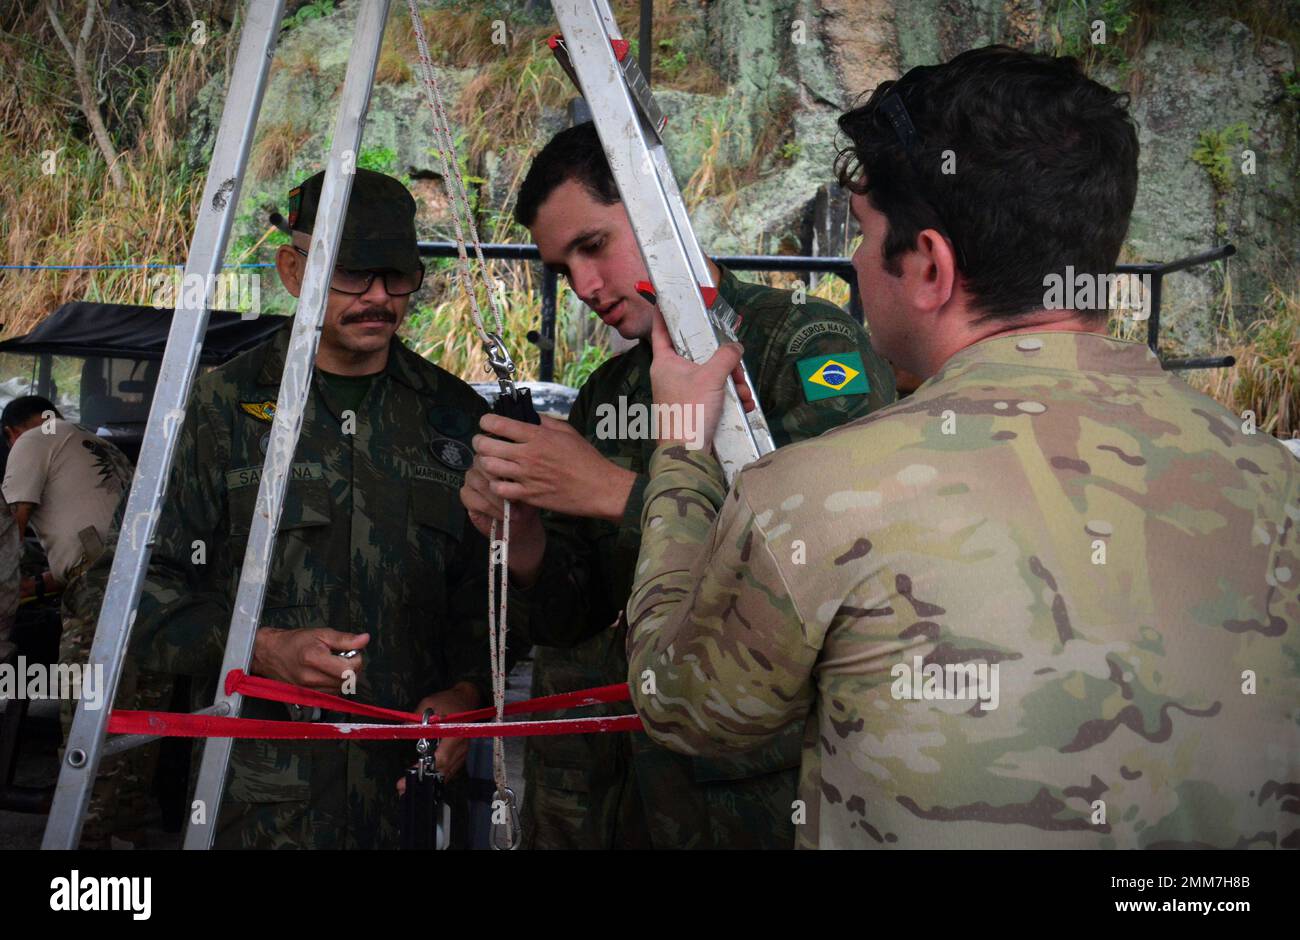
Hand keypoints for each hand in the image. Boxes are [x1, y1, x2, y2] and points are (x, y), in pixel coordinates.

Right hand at [251, 628, 368, 692]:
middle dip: (352, 667)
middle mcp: (311, 679)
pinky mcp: (308, 697)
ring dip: (344, 677)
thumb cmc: (295, 641)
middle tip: (343, 656)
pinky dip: (335, 684)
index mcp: (314, 659)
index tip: (349, 650)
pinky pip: (332, 693)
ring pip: (341, 688)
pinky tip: (328, 673)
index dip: (356, 658)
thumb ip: (344, 639)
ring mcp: (309, 690)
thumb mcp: (321, 633)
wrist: (271, 655)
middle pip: (348, 680)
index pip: (349, 669)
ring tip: (333, 664)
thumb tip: (365, 639)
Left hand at [410, 683, 480, 781]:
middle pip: (442, 771)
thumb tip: (403, 730)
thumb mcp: (429, 703)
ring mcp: (463, 754)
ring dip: (429, 782)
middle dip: (422, 781)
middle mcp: (461, 748)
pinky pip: (449, 770)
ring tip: (408, 789)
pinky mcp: (461, 756)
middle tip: (402, 789)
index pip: (440, 758)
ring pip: (446, 774)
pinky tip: (424, 780)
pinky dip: (436, 777)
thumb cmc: (448, 701)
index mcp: (454, 735)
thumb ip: (416, 718)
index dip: (424, 770)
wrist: (467, 699)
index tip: (407, 778)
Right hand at [460, 461, 545, 586]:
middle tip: (516, 497)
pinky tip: (502, 515)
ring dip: (496, 499)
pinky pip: (471, 497)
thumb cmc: (528, 500)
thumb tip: (516, 471)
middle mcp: (482, 464)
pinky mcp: (467, 495)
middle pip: (482, 464)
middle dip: (500, 482)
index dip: (505, 465)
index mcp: (498, 455)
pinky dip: (489, 508)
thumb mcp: (530, 485)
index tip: (520, 482)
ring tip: (512, 510)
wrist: (523, 523)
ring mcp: (472, 479)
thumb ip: (521, 474)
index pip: (494, 450)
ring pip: (478, 482)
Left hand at [470, 414, 635, 522]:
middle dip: (479, 442)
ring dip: (485, 462)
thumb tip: (529, 416)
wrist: (599, 488)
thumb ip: (546, 422)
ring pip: (489, 466)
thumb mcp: (568, 432)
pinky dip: (495, 484)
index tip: (486, 423)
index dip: (486, 421)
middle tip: (482, 443)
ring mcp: (526, 476)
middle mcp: (528, 455)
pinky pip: (499, 489)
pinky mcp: (529, 495)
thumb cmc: (587, 459)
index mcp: (538, 436)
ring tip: (489, 462)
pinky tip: (501, 481)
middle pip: (487, 445)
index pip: (499, 423)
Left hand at [648, 309, 752, 449]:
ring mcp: (682, 392)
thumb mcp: (711, 377)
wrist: (688, 454)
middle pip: (699, 353)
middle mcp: (671, 375)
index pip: (662, 330)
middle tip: (736, 369)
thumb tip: (735, 347)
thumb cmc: (689, 413)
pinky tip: (743, 405)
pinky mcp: (694, 407)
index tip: (666, 297)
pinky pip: (715, 393)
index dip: (665, 313)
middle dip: (724, 361)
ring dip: (732, 382)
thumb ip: (725, 356)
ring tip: (743, 394)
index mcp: (665, 362)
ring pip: (711, 375)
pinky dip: (730, 398)